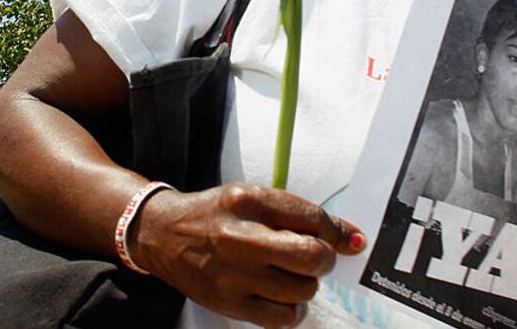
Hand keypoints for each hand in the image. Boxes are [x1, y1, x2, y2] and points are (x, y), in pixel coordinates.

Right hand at [131, 183, 365, 326]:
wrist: (164, 235)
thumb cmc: (215, 216)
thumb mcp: (254, 199)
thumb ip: (300, 215)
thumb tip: (352, 238)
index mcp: (249, 201)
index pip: (312, 218)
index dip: (336, 232)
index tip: (343, 239)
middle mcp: (239, 237)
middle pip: (311, 257)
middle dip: (323, 259)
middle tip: (313, 257)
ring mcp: (233, 275)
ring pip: (302, 290)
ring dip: (306, 284)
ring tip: (288, 273)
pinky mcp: (229, 304)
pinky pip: (283, 318)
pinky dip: (291, 308)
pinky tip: (280, 294)